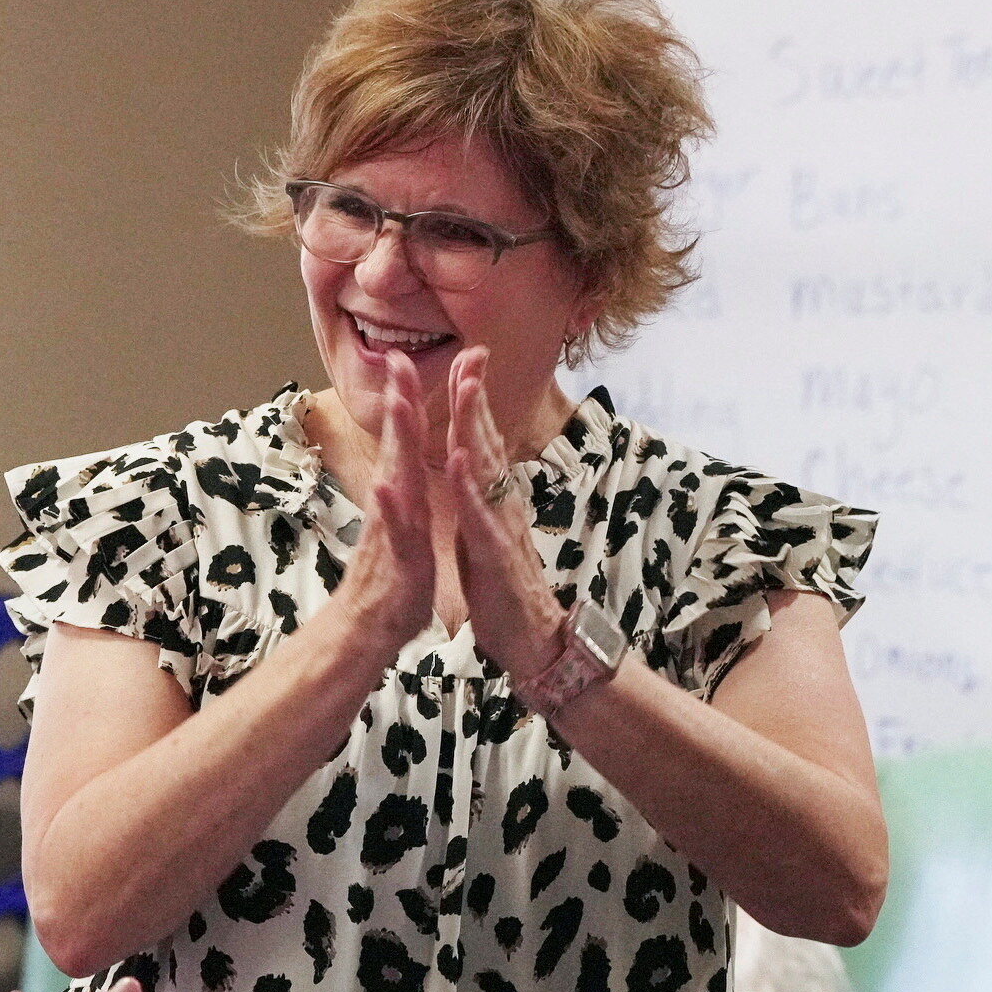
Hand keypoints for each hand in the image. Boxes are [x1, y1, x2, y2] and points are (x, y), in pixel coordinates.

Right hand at [327, 351, 438, 661]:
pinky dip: (391, 509)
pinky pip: (395, 532)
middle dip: (400, 402)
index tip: (405, 358)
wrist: (369, 631)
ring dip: (396, 441)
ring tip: (398, 403)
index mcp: (404, 498)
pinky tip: (386, 487)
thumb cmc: (392, 583)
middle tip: (398, 359)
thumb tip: (396, 468)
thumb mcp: (406, 531)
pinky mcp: (397, 561)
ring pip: (395, 479)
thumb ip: (401, 497)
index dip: (408, 400)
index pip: (407, 441)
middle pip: (398, 447)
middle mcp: (395, 506)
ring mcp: (393, 530)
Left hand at [442, 347, 567, 683]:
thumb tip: (473, 463)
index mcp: (494, 497)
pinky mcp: (495, 553)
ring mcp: (501, 524)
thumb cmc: (503, 586)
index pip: (480, 438)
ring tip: (464, 388)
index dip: (472, 399)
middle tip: (472, 353)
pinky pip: (480, 515)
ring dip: (474, 426)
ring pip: (486, 468)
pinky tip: (459, 459)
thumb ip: (480, 495)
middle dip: (476, 395)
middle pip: (486, 440)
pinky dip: (469, 486)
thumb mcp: (483, 529)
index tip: (467, 357)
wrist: (531, 638)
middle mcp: (502, 502)